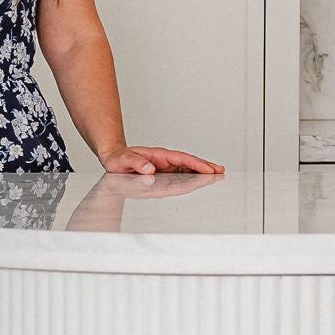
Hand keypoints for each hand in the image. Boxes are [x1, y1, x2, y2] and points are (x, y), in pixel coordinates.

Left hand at [98, 145, 224, 177]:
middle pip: (189, 162)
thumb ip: (136, 163)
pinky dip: (193, 175)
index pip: (181, 159)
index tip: (208, 169)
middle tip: (221, 171)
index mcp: (158, 156)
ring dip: (202, 171)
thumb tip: (150, 169)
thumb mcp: (123, 160)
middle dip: (205, 166)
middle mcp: (165, 160)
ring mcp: (166, 165)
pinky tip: (201, 179)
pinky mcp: (164, 171)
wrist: (114, 159)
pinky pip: (181, 173)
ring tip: (217, 174)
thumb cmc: (118, 160)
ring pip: (187, 168)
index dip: (195, 164)